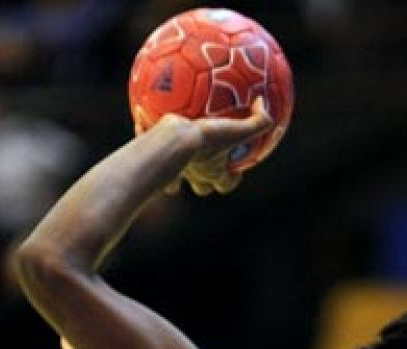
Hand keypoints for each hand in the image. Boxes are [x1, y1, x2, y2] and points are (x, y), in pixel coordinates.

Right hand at [156, 98, 274, 195]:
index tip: (234, 171)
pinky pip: (149, 148)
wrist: (172, 142)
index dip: (231, 180)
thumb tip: (263, 104)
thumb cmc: (206, 139)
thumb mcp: (236, 129)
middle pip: (202, 187)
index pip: (226, 184)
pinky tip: (143, 122)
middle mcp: (194, 173)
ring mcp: (173, 169)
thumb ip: (258, 120)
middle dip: (204, 182)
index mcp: (213, 170)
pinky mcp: (153, 158)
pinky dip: (146, 138)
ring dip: (175, 171)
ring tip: (173, 153)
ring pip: (173, 178)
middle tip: (206, 166)